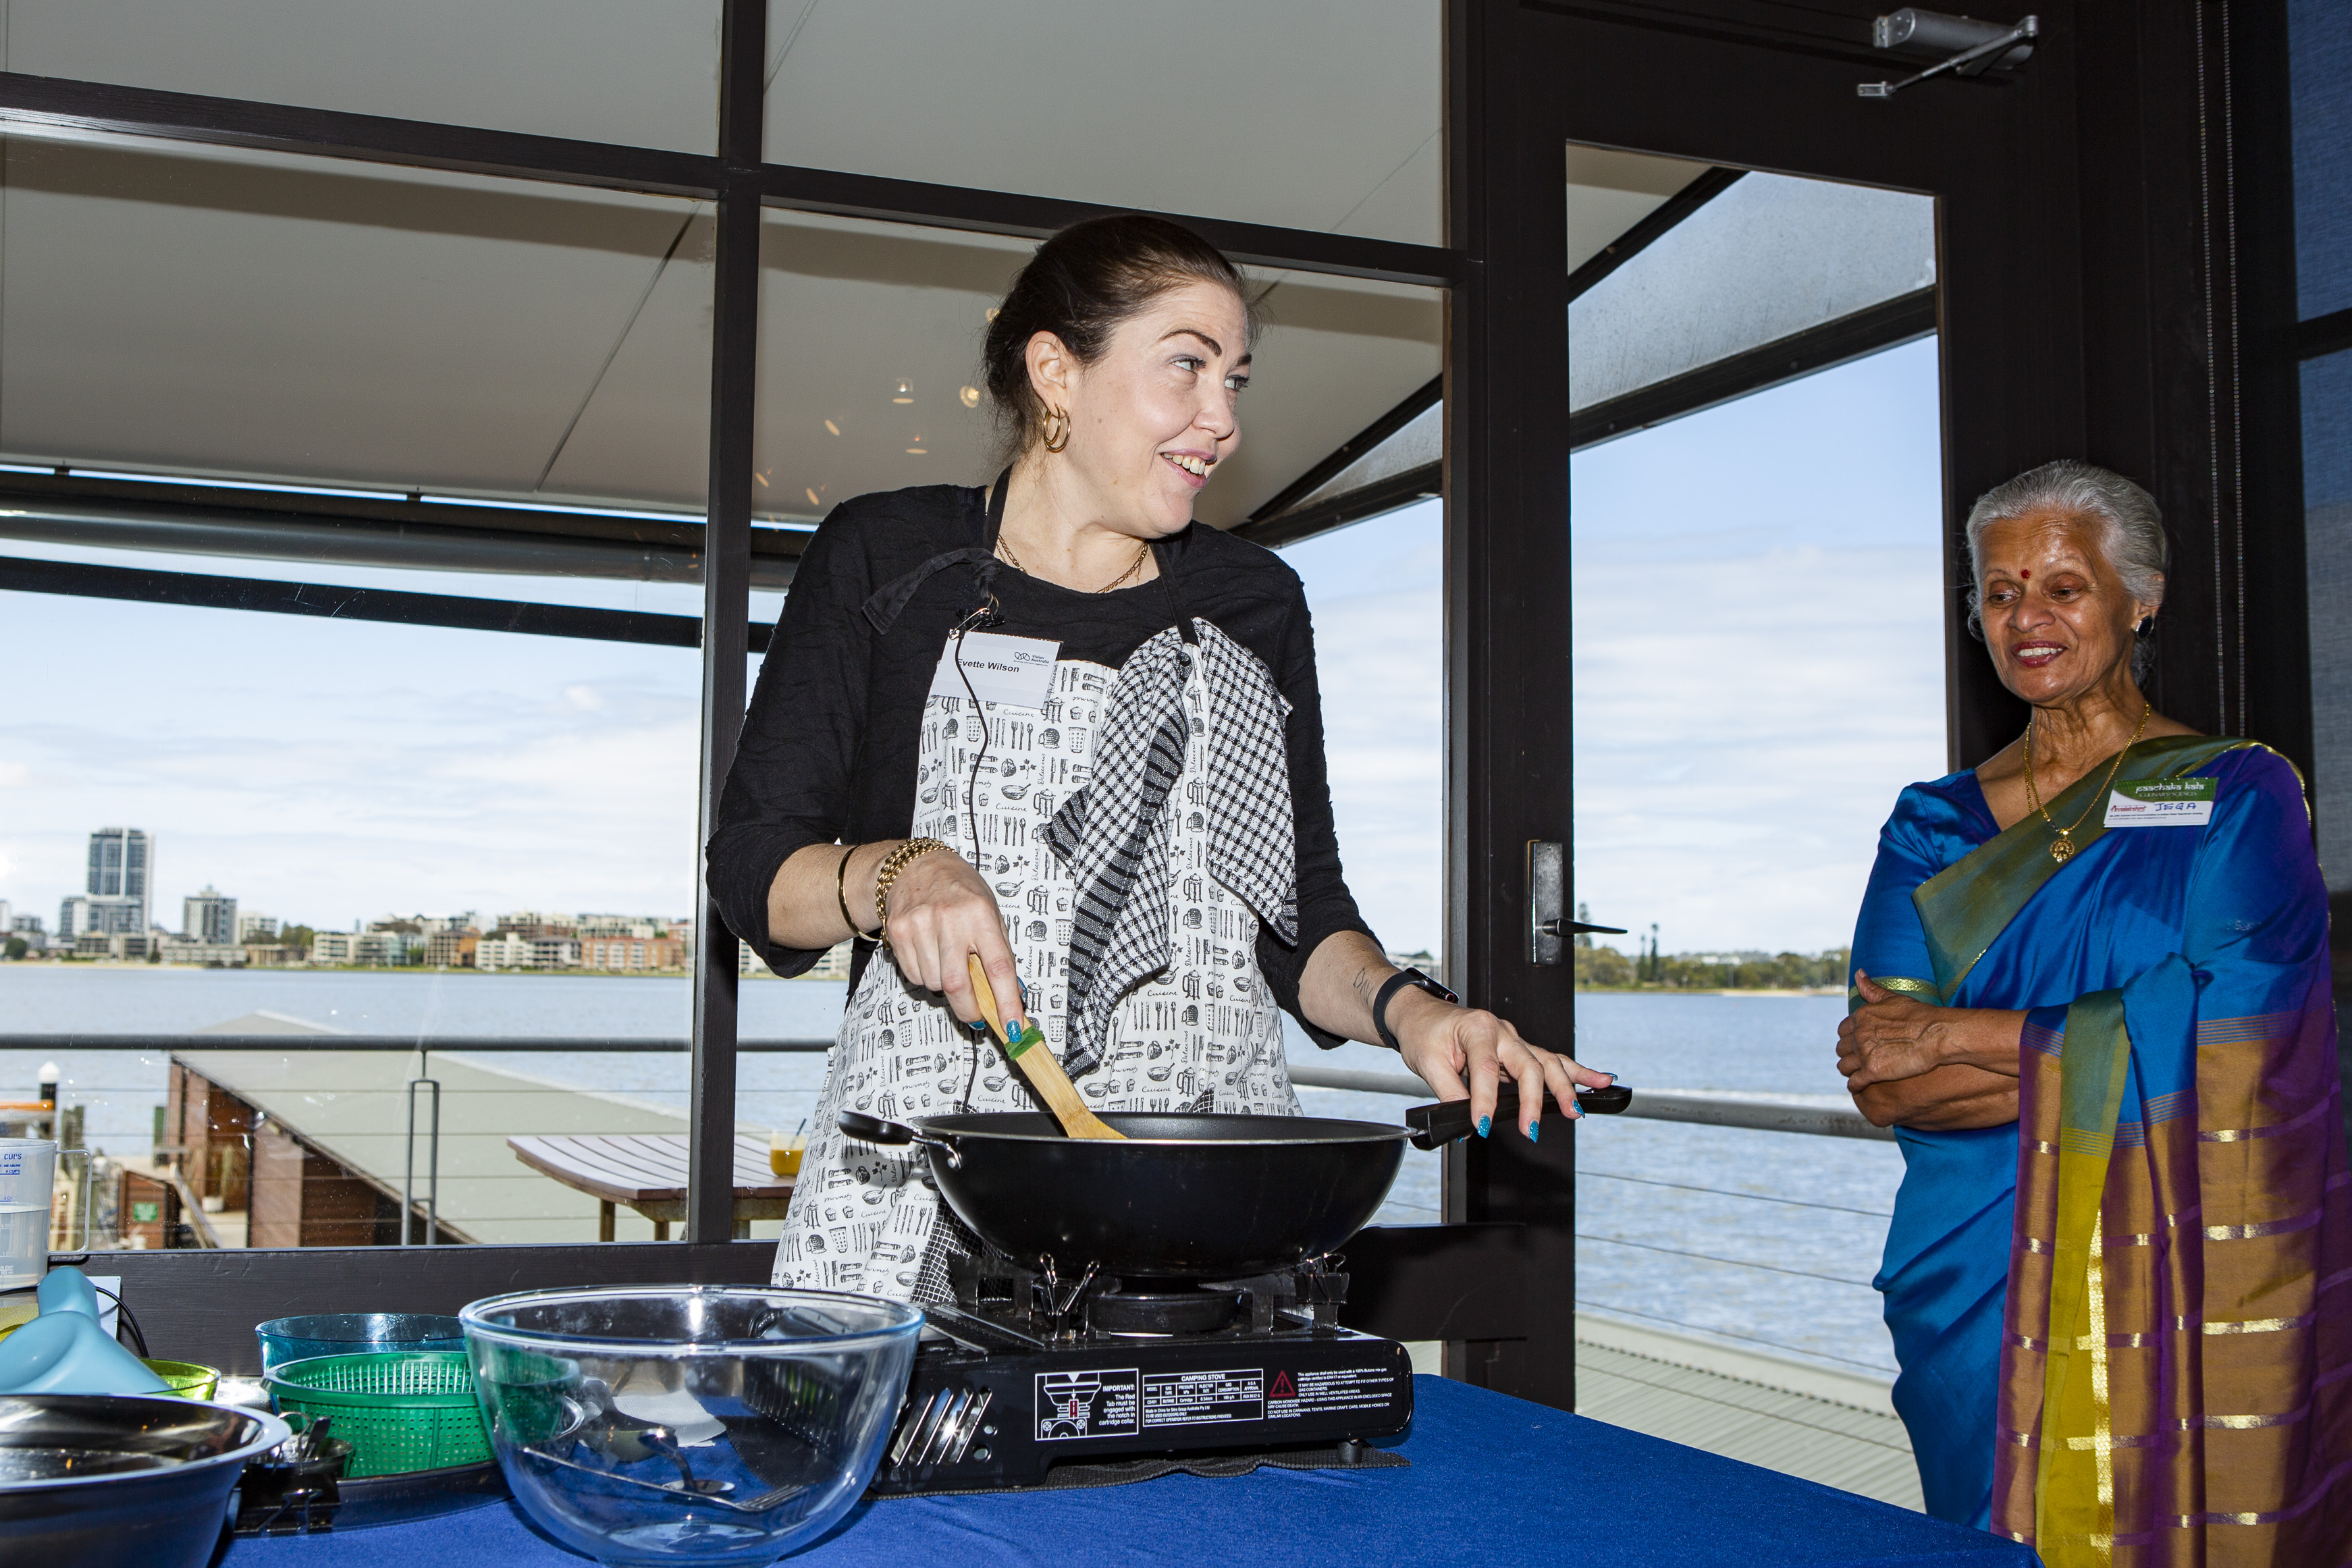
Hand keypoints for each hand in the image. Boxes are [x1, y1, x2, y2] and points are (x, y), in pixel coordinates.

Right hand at [881, 849, 1025, 1028]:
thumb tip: (1012, 993)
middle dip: (970, 1010)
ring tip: (948, 960)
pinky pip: (915, 975)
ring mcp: (920, 925)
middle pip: (958, 985)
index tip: (1013, 1026)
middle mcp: (950, 919)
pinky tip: (929, 953)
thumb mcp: (989, 911)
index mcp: (980, 914)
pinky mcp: (898, 932)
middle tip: (977, 1016)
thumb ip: (999, 950)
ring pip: (934, 983)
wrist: (915, 866)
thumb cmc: (958, 889)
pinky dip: (926, 976)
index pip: (998, 967)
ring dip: (945, 986)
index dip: (1007, 1002)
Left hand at [1390, 989, 1612, 1141]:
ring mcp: (1513, 1039)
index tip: (1482, 1125)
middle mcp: (1502, 1031)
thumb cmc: (1424, 1032)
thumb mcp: (1428, 1063)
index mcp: (1478, 1029)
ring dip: (1567, 1086)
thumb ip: (1450, 1094)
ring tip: (1579, 1108)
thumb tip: (1468, 1122)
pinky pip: (1551, 1061)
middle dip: (1534, 1099)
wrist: (1421, 1014)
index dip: (1485, 1100)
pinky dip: (1575, 1072)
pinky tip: (1598, 1081)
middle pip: (1529, 1065)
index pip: (1486, 1069)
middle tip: (1531, 1128)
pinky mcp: (1518, 1049)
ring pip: (1548, 1062)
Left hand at [1835, 972, 1953, 1091]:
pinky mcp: (1872, 1071)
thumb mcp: (1894, 998)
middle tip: (1860, 1059)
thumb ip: (1872, 989)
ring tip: (1859, 1073)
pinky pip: (1854, 1082)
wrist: (1938, 1034)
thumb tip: (1858, 973)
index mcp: (1861, 1017)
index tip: (1858, 1043)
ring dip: (1850, 1070)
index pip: (1843, 1031)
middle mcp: (1858, 1034)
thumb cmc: (1921, 1016)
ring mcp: (1864, 1053)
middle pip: (1841, 1049)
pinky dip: (1856, 1085)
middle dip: (1849, 1054)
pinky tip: (1862, 1085)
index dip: (1850, 1038)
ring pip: (1843, 1066)